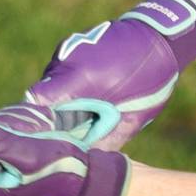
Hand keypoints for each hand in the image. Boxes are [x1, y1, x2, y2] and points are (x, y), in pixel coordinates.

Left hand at [0, 103, 130, 195]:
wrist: (87, 178)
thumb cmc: (59, 168)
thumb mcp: (27, 153)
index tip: (7, 132)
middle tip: (28, 134)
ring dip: (10, 130)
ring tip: (36, 136)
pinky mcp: (8, 168)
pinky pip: (2, 143)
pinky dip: (16, 134)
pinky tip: (37, 137)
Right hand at [25, 0, 195, 148]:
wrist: (160, 35)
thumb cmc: (150, 78)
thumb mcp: (132, 118)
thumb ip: (106, 140)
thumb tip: (86, 160)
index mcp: (78, 80)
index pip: (35, 104)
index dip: (35, 126)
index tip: (44, 142)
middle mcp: (65, 61)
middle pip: (42, 98)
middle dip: (54, 118)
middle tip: (73, 134)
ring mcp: (66, 50)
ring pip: (51, 85)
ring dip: (64, 101)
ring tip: (88, 112)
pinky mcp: (71, 45)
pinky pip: (61, 73)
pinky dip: (70, 87)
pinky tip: (92, 93)